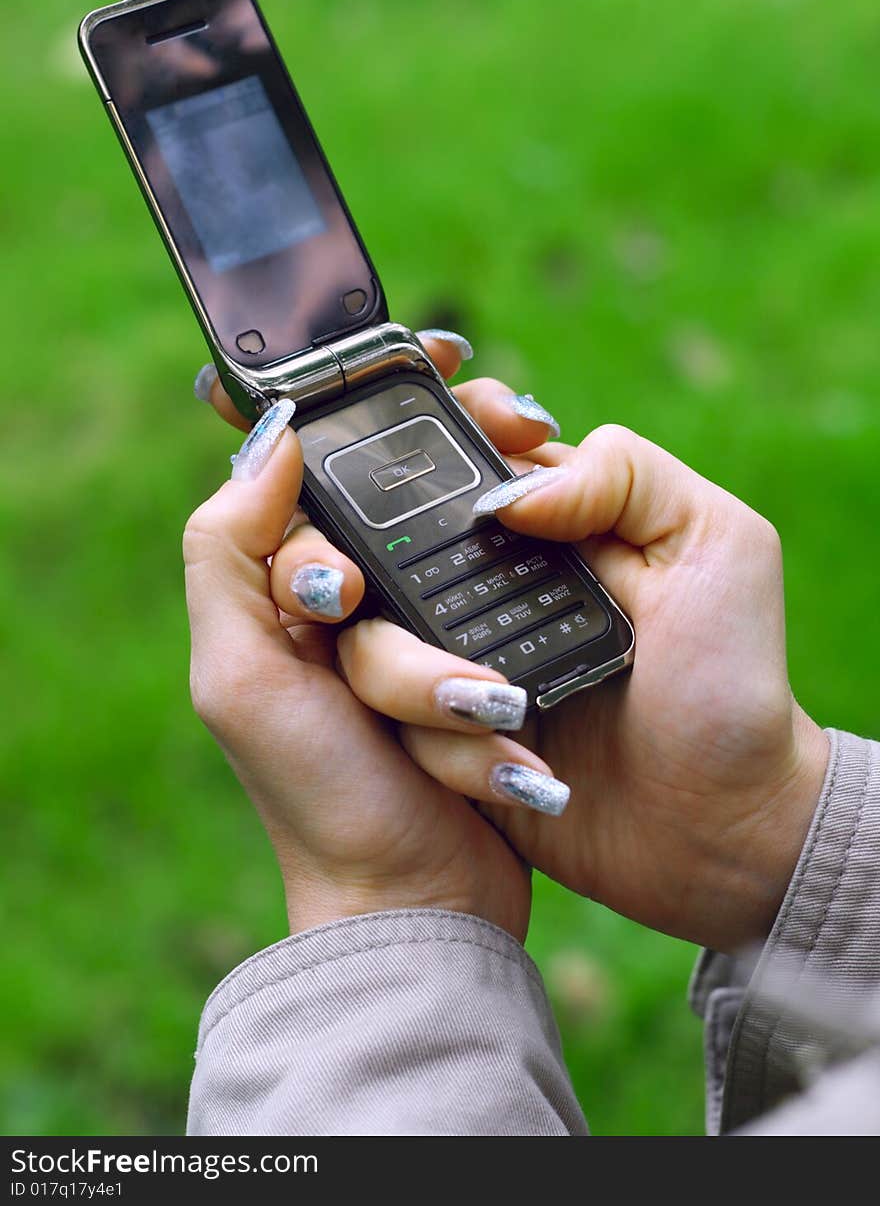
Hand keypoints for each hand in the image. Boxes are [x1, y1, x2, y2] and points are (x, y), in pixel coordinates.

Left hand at [184, 333, 572, 941]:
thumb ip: (227, 552)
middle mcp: (353, 598)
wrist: (414, 905)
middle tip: (495, 511)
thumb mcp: (240, 676)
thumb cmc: (319, 796)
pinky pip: (502, 631)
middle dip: (445, 522)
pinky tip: (514, 709)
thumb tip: (274, 438)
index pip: (320, 471)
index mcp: (283, 588)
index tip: (437, 362)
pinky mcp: (481, 662)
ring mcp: (421, 630)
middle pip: (404, 515)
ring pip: (462, 580)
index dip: (370, 409)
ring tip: (475, 713)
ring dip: (460, 651)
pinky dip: (507, 667)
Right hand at [327, 417, 829, 951]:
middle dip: (366, 582)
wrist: (723, 830)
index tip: (454, 504)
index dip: (417, 455)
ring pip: (370, 650)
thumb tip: (505, 494)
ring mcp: (454, 665)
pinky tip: (526, 777)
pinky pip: (396, 735)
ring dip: (423, 684)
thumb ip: (624, 476)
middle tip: (386, 610)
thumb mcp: (716, 545)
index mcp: (542, 524)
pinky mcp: (441, 744)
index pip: (449, 459)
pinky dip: (458, 756)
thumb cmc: (733, 683)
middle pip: (374, 554)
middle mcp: (482, 586)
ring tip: (513, 715)